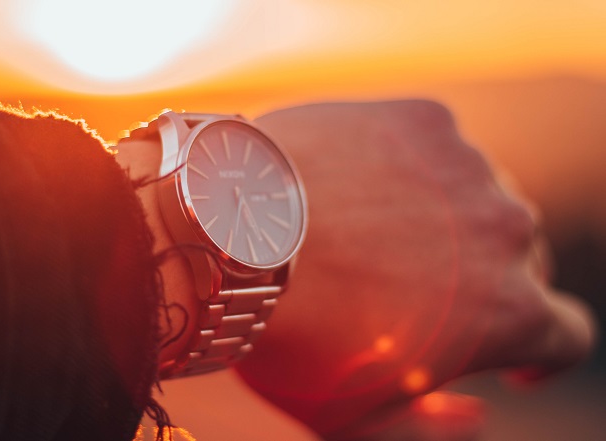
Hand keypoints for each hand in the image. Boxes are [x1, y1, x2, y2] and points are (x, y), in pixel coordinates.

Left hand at [234, 101, 596, 439]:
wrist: (228, 236)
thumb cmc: (288, 338)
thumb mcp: (353, 419)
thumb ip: (426, 430)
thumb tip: (476, 416)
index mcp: (510, 313)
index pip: (565, 335)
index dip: (541, 352)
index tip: (511, 357)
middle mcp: (509, 232)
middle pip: (522, 262)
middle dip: (486, 285)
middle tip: (428, 295)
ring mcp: (470, 167)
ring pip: (483, 201)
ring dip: (453, 223)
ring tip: (385, 237)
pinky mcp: (426, 120)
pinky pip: (439, 151)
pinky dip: (416, 173)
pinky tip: (366, 189)